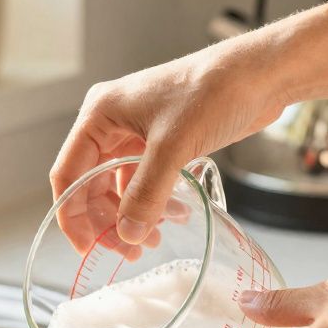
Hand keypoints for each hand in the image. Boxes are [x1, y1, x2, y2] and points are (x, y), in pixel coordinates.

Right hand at [50, 36, 288, 246]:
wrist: (259, 75)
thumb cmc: (214, 92)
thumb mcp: (173, 147)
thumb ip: (146, 193)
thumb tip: (127, 234)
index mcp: (100, 114)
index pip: (67, 173)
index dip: (73, 214)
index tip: (87, 247)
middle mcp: (112, 124)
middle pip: (91, 184)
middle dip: (106, 220)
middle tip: (126, 251)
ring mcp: (137, 133)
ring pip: (118, 186)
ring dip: (130, 215)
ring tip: (150, 241)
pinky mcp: (162, 142)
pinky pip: (144, 182)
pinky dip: (151, 203)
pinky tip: (170, 219)